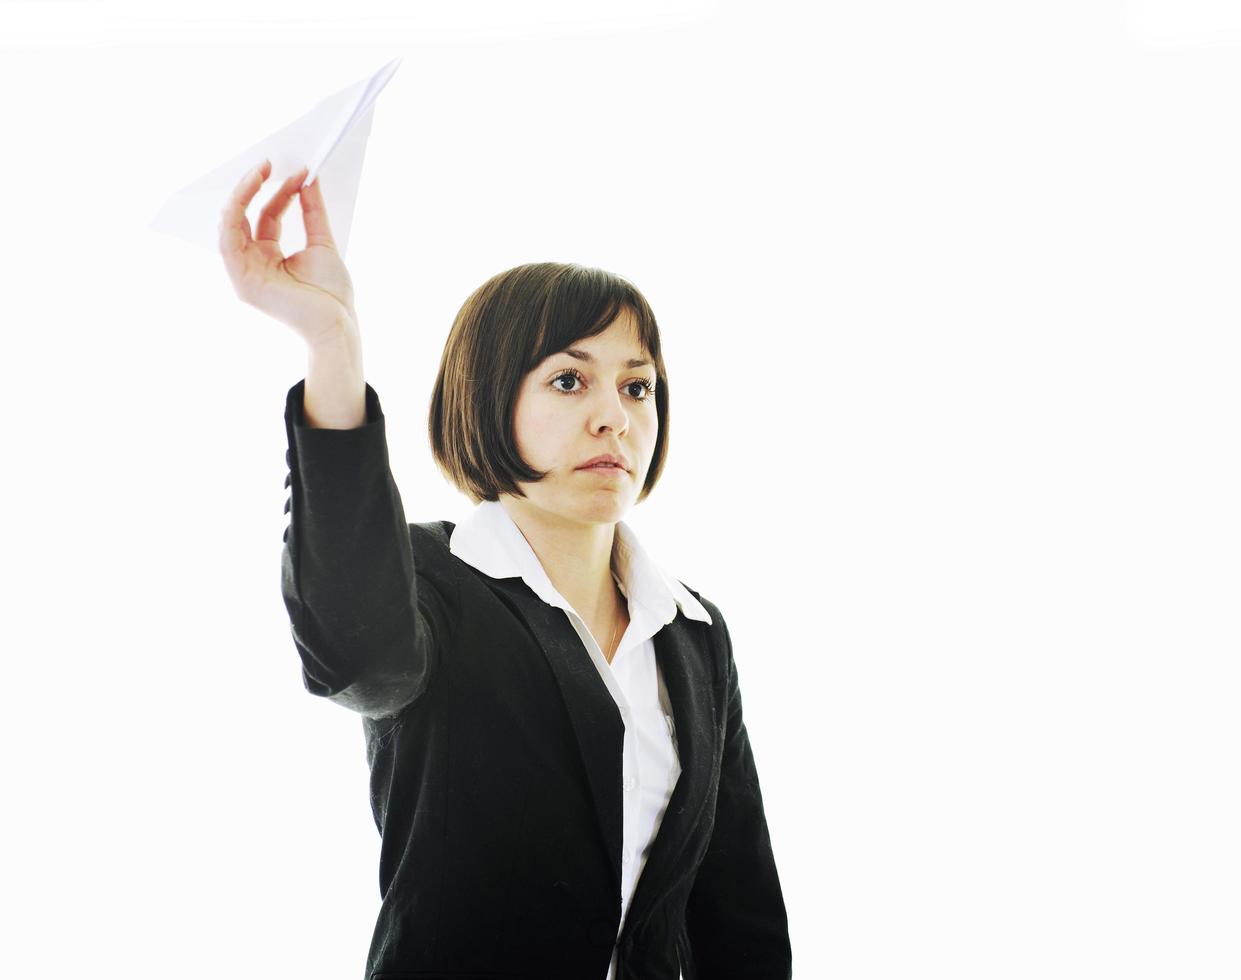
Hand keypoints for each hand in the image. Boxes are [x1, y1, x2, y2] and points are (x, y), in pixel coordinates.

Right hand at [218, 159, 358, 347]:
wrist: (337, 325)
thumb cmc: (331, 295)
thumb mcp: (322, 243)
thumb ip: (312, 212)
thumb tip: (308, 179)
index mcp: (270, 256)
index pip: (267, 215)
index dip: (279, 191)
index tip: (299, 171)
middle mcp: (253, 262)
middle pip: (243, 216)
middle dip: (252, 186)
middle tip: (268, 162)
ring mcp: (244, 272)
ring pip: (230, 223)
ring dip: (241, 193)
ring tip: (258, 171)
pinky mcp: (241, 281)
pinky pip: (227, 240)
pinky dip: (234, 212)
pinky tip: (248, 191)